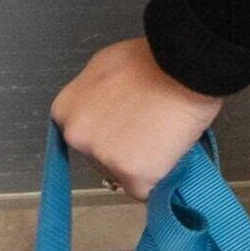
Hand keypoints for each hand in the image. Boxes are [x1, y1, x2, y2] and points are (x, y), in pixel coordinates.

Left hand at [51, 38, 223, 200]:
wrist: (184, 68)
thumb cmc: (151, 61)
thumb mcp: (105, 67)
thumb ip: (94, 96)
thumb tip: (104, 113)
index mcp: (66, 110)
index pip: (84, 135)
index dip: (110, 131)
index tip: (128, 124)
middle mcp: (77, 136)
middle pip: (99, 159)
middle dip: (122, 151)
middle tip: (148, 128)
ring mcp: (102, 157)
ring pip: (121, 176)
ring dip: (141, 165)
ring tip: (162, 135)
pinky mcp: (130, 175)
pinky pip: (144, 189)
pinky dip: (159, 177)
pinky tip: (168, 150)